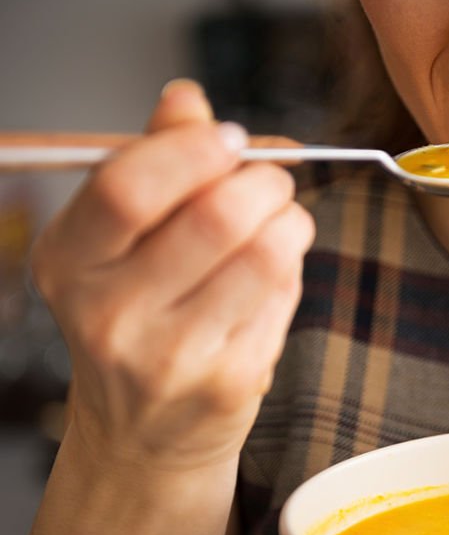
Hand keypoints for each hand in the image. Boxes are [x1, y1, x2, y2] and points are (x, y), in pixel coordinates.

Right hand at [31, 80, 313, 471]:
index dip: (195, 150)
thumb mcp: (120, 242)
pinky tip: (273, 277)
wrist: (143, 436)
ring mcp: (171, 356)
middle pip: (214, 216)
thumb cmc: (138, 321)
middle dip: (264, 182)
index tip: (229, 140)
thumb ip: (154, 162)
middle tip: (271, 181)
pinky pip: (285, 296)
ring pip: (266, 254)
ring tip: (281, 223)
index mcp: (70, 262)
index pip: (130, 186)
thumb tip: (187, 98)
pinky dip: (293, 270)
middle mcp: (109, 314)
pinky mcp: (228, 382)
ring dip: (290, 222)